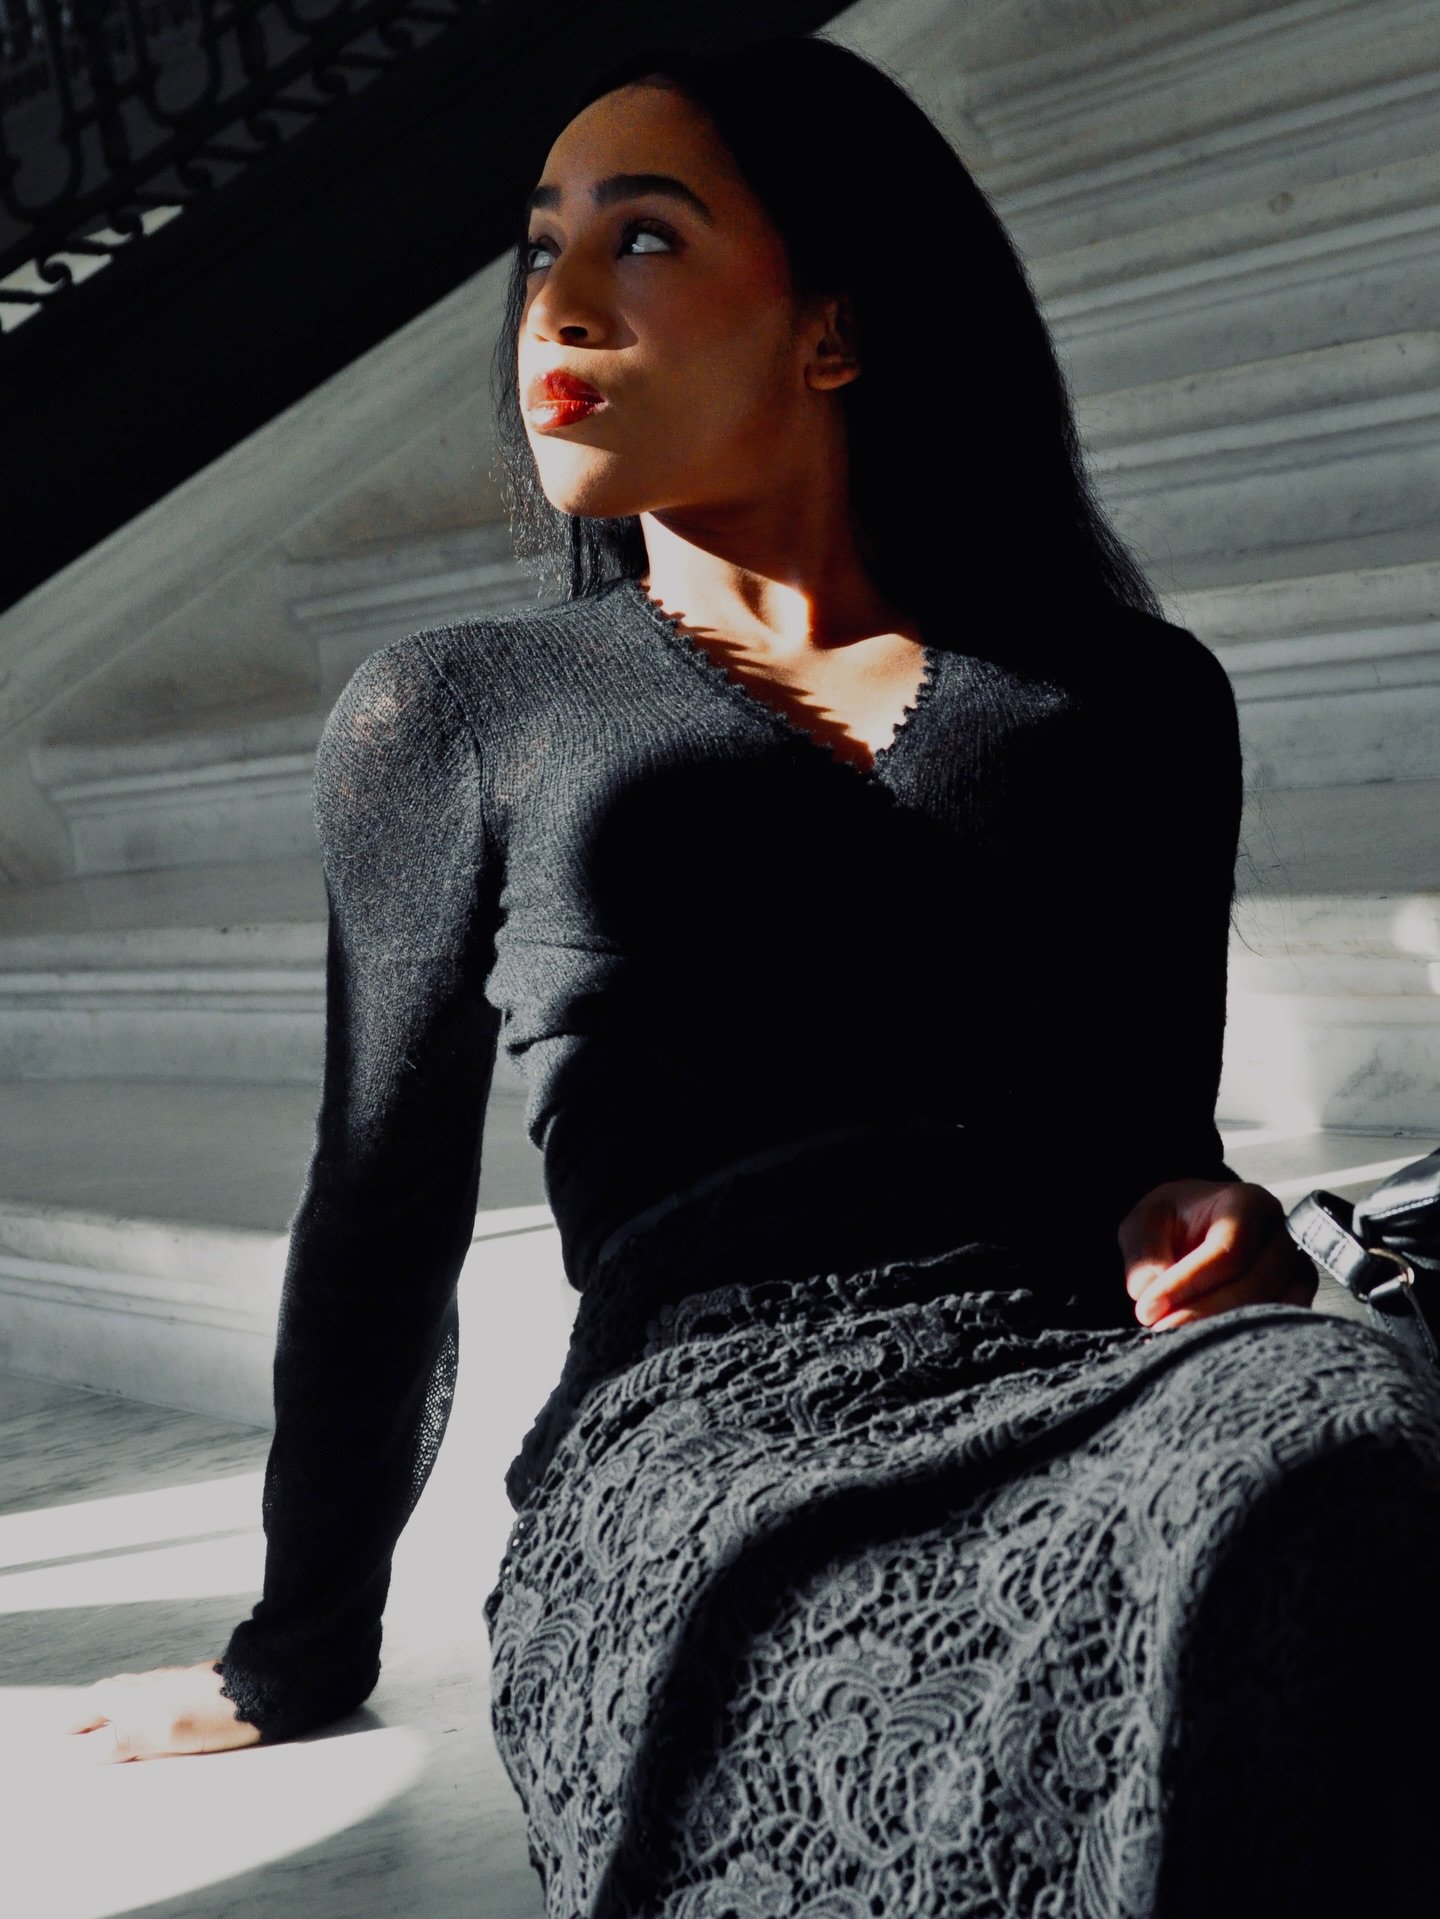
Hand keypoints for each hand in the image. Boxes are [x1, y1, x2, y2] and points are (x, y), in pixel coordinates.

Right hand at [57, 1659, 261, 1762]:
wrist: (263, 1688)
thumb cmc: (214, 1712)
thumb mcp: (162, 1731)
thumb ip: (121, 1738)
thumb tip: (84, 1748)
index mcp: (135, 1696)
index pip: (93, 1707)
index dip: (77, 1723)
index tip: (61, 1735)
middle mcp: (149, 1685)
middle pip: (108, 1696)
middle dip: (90, 1712)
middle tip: (75, 1728)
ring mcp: (172, 1684)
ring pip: (131, 1693)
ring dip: (114, 1707)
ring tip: (106, 1722)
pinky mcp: (193, 1689)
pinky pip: (152, 1695)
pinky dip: (138, 1706)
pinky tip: (149, 1715)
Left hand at [1119, 1178, 1317, 1330]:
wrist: (1196, 1229)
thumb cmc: (1173, 1223)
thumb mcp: (1144, 1223)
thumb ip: (1145, 1253)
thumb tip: (1150, 1290)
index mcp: (1248, 1204)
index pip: (1228, 1250)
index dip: (1187, 1284)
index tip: (1148, 1310)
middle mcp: (1283, 1236)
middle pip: (1254, 1286)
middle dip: (1201, 1315)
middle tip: (1159, 1333)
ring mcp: (1298, 1272)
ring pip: (1270, 1314)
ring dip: (1222, 1334)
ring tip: (1179, 1344)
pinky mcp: (1297, 1303)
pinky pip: (1279, 1332)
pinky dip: (1243, 1343)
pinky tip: (1207, 1350)